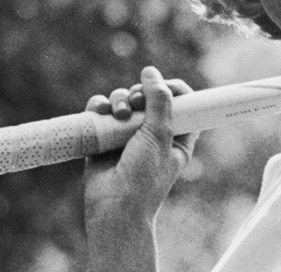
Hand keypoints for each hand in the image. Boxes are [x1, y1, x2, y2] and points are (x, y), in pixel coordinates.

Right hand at [83, 67, 197, 269]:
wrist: (114, 208)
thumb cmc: (144, 177)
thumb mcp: (159, 135)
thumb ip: (159, 101)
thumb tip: (151, 71)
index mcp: (177, 135)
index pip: (181, 102)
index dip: (173, 88)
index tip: (163, 85)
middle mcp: (152, 133)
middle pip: (148, 96)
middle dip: (140, 93)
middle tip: (136, 101)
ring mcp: (127, 135)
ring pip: (122, 101)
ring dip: (119, 99)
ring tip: (118, 113)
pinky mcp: (104, 138)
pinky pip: (101, 112)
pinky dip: (98, 107)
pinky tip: (99, 111)